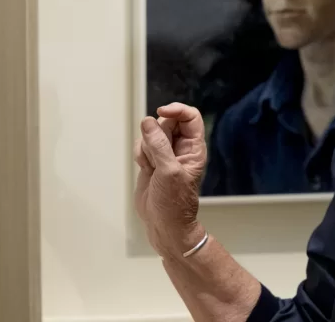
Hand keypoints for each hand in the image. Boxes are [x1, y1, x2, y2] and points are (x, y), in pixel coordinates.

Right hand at [134, 102, 207, 258]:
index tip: (161, 112)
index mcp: (194, 148)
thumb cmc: (174, 202)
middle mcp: (181, 147)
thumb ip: (159, 145)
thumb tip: (148, 121)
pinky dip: (140, 154)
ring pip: (151, 133)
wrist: (164, 224)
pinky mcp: (152, 160)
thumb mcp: (168, 172)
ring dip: (146, 147)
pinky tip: (145, 169)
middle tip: (156, 156)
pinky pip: (142, 145)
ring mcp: (166, 153)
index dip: (176, 110)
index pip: (190, 116)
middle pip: (167, 122)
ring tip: (151, 166)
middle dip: (156, 134)